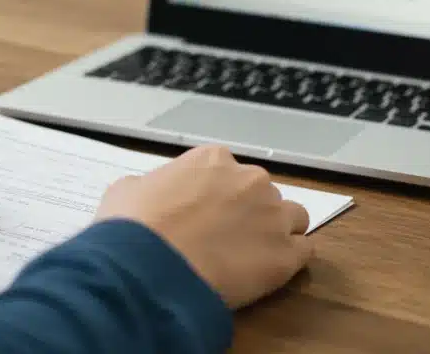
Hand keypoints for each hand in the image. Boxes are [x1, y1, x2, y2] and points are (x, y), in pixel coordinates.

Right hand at [94, 145, 312, 308]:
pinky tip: (268, 271)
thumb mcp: (125, 191)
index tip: (205, 214)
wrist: (149, 267)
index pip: (228, 171)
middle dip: (248, 211)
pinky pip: (303, 251)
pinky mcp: (286, 255)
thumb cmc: (133, 227)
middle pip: (261, 192)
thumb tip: (150, 194)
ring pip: (292, 217)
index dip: (217, 195)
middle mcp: (250, 179)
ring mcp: (273, 216)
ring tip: (251, 254)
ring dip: (277, 230)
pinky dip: (289, 259)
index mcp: (213, 159)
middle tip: (224, 237)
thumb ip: (149, 185)